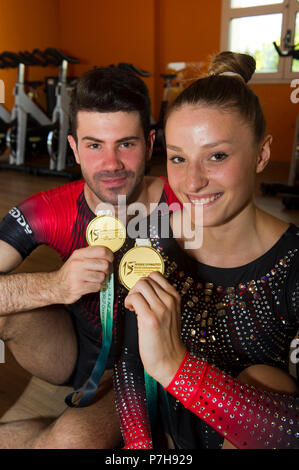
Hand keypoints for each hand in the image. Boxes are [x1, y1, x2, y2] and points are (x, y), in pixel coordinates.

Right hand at [51, 246, 113, 303]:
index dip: (110, 255)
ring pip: (101, 277)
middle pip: (104, 264)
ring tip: (93, 279)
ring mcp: (77, 276)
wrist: (55, 286)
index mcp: (79, 254)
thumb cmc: (70, 272)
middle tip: (103, 271)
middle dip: (107, 270)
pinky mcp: (79, 288)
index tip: (110, 259)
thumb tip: (109, 255)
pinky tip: (89, 285)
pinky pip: (97, 287)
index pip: (101, 250)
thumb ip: (91, 255)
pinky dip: (96, 287)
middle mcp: (78, 263)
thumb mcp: (77, 259)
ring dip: (100, 280)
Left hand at [124, 271, 186, 387]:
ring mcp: (161, 309)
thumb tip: (143, 289)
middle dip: (136, 288)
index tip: (141, 293)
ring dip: (132, 294)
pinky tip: (131, 310)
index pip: (156, 275)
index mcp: (175, 297)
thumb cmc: (166, 338)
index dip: (144, 282)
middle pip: (146, 279)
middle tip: (135, 301)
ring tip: (133, 306)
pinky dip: (128, 301)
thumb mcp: (170, 313)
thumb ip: (161, 299)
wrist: (170, 360)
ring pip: (140, 285)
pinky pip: (134, 298)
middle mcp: (169, 300)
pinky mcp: (150, 318)